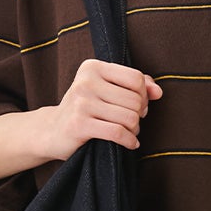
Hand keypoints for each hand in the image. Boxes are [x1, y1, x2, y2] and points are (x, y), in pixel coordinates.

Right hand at [38, 59, 162, 161]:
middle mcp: (85, 81)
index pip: (135, 79)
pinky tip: (129, 143)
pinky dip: (129, 141)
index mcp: (92, 67)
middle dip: (139, 115)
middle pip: (135, 100)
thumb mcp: (107, 90)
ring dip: (134, 130)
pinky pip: (118, 132)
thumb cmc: (85, 110)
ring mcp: (81, 102)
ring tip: (127, 132)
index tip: (137, 106)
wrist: (52, 132)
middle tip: (131, 122)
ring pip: (129, 117)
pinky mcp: (79, 124)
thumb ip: (135, 86)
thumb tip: (158, 92)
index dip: (143, 96)